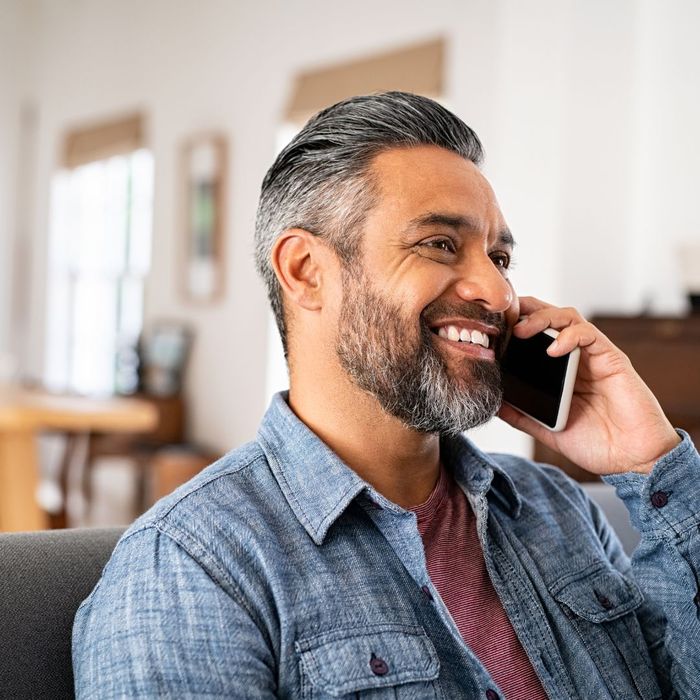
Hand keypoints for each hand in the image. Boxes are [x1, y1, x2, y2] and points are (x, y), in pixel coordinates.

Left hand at [497, 297, 680, 475]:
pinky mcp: (612, 358)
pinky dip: (570, 335)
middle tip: (502, 320)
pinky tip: (554, 349)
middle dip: (524, 311)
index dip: (513, 326)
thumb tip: (493, 404)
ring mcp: (593, 356)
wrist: (633, 460)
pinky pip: (589, 335)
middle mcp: (575, 357)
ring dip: (542, 318)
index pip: (534, 335)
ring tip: (522, 330)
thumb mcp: (547, 430)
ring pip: (568, 317)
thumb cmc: (596, 443)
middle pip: (548, 317)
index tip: (489, 330)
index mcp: (558, 371)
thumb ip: (523, 416)